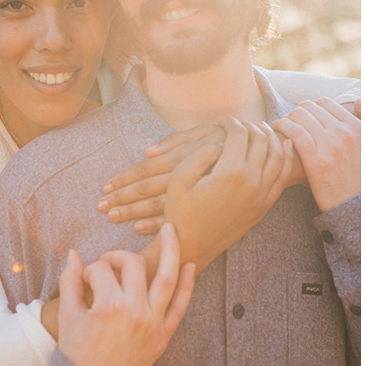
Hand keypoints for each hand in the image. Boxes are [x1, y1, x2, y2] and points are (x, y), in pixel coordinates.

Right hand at [57, 223, 194, 365]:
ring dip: (172, 249)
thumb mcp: (67, 317)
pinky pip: (181, 305)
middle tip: (110, 261)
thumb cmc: (76, 354)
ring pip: (167, 277)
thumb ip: (69, 282)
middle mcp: (135, 311)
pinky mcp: (164, 334)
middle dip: (119, 257)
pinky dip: (188, 284)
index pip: (101, 270)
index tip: (85, 279)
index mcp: (108, 306)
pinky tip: (190, 264)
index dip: (90, 270)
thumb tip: (74, 253)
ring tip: (172, 229)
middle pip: (133, 266)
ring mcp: (153, 322)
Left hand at [97, 123, 225, 234]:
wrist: (264, 165)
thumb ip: (179, 142)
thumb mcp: (208, 137)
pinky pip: (177, 218)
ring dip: (135, 212)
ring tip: (112, 216)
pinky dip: (155, 222)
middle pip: (148, 192)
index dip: (125, 179)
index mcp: (186, 161)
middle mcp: (189, 181)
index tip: (105, 188)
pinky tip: (139, 228)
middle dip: (123, 200)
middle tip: (101, 207)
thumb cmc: (232, 145)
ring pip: (159, 207)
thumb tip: (147, 153)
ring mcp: (197, 198)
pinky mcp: (205, 209)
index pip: (147, 171)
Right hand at [164, 118, 293, 271]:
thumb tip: (221, 142)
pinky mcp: (265, 206)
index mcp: (231, 173)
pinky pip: (282, 177)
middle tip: (241, 122)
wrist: (192, 248)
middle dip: (251, 126)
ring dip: (270, 137)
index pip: (239, 135)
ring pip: (277, 156)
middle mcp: (252, 183)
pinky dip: (285, 157)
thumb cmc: (180, 213)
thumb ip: (200, 153)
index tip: (223, 119)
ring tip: (260, 128)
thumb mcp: (178, 180)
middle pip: (261, 141)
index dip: (231, 122)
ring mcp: (262, 196)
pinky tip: (283, 145)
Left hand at [271, 98, 359, 211]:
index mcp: (355, 128)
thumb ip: (360, 121)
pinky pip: (295, 131)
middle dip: (296, 113)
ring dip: (286, 118)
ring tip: (280, 125)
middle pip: (310, 107)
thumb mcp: (363, 146)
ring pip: (300, 116)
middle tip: (288, 123)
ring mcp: (331, 145)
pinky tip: (275, 129)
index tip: (301, 117)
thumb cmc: (352, 177)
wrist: (349, 206)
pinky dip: (281, 126)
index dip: (309, 108)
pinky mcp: (316, 160)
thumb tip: (356, 100)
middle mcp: (344, 133)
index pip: (325, 103)